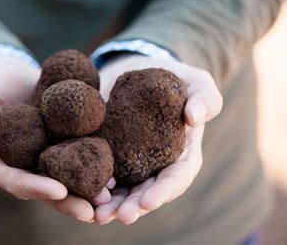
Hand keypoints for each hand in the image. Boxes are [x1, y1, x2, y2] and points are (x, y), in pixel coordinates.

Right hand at [0, 55, 112, 221]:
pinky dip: (92, 162)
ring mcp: (39, 153)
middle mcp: (19, 163)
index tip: (58, 190)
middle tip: (91, 211)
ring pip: (63, 176)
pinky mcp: (56, 139)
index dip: (34, 187)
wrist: (1, 74)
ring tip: (110, 195)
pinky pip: (74, 153)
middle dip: (67, 201)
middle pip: (42, 187)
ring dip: (85, 188)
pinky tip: (114, 166)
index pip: (13, 179)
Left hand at [94, 54, 222, 224]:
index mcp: (182, 154)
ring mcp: (131, 161)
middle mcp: (156, 165)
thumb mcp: (196, 83)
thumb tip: (194, 117)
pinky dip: (93, 184)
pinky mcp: (109, 152)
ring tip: (97, 215)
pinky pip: (101, 171)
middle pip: (147, 192)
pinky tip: (82, 190)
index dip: (164, 192)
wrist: (141, 70)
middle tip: (121, 216)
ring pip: (123, 189)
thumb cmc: (175, 80)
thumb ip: (205, 98)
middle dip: (134, 206)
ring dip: (112, 205)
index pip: (176, 178)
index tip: (149, 202)